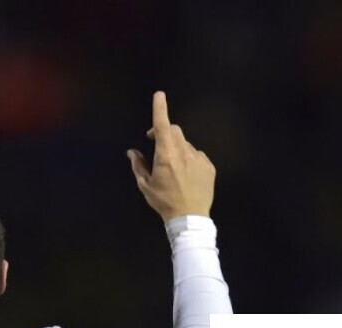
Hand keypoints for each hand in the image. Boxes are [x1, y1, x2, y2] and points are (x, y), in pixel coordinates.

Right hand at [127, 91, 214, 220]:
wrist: (190, 217)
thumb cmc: (164, 201)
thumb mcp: (145, 185)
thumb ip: (138, 165)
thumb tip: (133, 151)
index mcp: (166, 155)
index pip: (162, 126)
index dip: (160, 109)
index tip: (159, 95)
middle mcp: (184, 152)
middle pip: (174, 131)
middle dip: (164, 132)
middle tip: (155, 143)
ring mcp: (199, 158)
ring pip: (185, 144)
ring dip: (176, 148)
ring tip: (172, 167)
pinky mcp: (209, 166)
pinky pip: (197, 155)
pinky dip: (189, 159)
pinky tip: (186, 175)